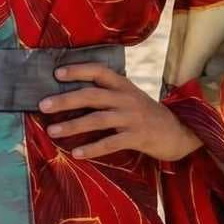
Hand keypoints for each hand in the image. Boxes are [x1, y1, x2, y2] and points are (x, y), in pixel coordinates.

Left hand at [38, 63, 202, 162]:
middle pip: (91, 95)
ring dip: (72, 125)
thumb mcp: (131, 98)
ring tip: (52, 131)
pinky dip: (91, 148)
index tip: (57, 73)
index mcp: (124, 85)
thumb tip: (74, 96)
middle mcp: (127, 98)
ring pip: (97, 119)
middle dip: (65, 99)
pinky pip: (110, 143)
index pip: (99, 71)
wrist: (181, 132)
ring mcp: (133, 118)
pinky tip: (76, 153)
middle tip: (43, 105)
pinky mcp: (138, 137)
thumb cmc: (148, 115)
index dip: (78, 70)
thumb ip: (109, 95)